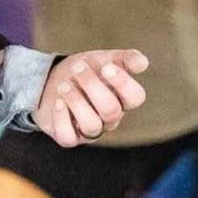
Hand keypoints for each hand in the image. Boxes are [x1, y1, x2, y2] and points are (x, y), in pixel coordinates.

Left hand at [33, 48, 148, 146]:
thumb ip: (125, 59)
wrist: (54, 79)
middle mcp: (109, 118)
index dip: (123, 82)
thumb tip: (142, 62)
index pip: (135, 97)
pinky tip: (58, 101)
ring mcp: (90, 130)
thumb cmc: (86, 71)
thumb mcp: (105, 60)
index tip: (106, 66)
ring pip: (92, 126)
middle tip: (78, 68)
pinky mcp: (69, 137)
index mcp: (122, 99)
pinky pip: (68, 137)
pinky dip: (61, 118)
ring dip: (76, 101)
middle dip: (92, 86)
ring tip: (63, 85)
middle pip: (111, 110)